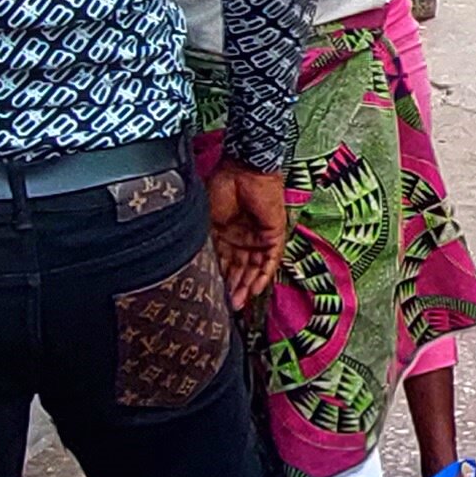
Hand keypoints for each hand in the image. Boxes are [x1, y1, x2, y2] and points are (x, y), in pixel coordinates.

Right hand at [206, 163, 287, 307]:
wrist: (242, 170)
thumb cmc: (220, 188)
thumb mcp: (208, 221)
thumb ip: (209, 243)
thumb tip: (201, 266)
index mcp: (225, 234)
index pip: (224, 263)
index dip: (219, 279)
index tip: (212, 295)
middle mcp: (243, 238)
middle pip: (240, 269)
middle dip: (234, 288)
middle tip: (228, 306)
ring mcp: (259, 237)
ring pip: (255, 268)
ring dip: (248, 286)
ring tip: (239, 303)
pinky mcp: (274, 234)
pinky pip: (271, 259)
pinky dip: (264, 275)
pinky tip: (256, 290)